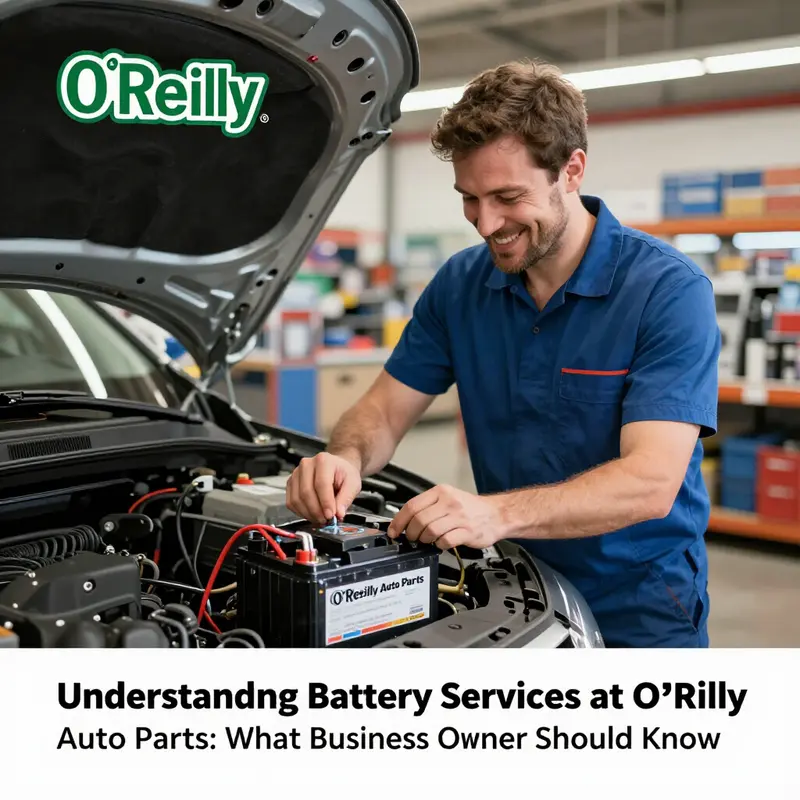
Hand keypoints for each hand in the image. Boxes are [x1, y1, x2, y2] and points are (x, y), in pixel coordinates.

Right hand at [285, 452, 361, 523]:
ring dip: (308, 514)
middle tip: (326, 520)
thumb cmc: (344, 474)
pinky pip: (291, 503)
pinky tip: (312, 514)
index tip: (331, 515)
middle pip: (306, 492)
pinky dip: (301, 513)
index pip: (321, 484)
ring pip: (296, 499)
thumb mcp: (353, 484)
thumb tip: (338, 514)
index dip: (325, 502)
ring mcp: (296, 474)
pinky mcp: (290, 483)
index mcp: (323, 461)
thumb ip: (346, 499)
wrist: (337, 469)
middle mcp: (306, 465)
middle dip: (316, 511)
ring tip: (321, 518)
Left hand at [387, 484, 506, 549]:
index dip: (399, 521)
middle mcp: (449, 502)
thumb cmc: (470, 508)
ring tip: (427, 541)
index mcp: (441, 492)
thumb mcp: (448, 498)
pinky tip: (441, 543)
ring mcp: (459, 517)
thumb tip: (404, 521)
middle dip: (411, 533)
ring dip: (424, 540)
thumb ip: (428, 506)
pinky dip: (439, 545)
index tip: (394, 531)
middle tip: (412, 538)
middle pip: (419, 520)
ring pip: (430, 531)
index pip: (412, 505)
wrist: (497, 514)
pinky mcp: (467, 531)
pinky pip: (445, 541)